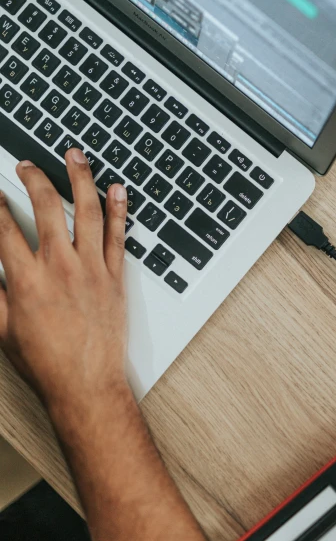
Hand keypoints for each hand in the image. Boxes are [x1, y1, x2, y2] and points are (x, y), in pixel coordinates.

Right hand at [0, 149, 130, 423]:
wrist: (86, 385)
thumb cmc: (46, 363)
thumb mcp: (2, 329)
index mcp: (26, 279)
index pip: (4, 227)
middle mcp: (59, 268)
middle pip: (45, 207)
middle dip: (34, 178)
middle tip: (28, 165)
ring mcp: (92, 270)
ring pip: (87, 212)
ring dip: (80, 178)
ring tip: (76, 155)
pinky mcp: (115, 278)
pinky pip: (119, 236)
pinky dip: (119, 210)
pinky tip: (118, 189)